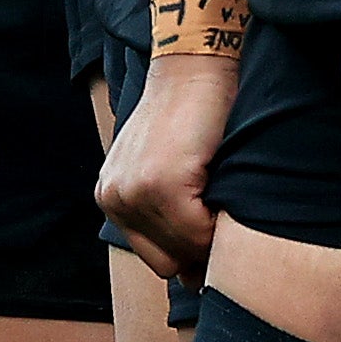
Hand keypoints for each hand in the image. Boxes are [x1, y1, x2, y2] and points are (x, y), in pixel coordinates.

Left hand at [95, 49, 237, 282]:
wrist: (194, 65)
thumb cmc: (190, 114)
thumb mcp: (162, 167)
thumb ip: (167, 213)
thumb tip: (190, 275)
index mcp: (111, 196)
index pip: (155, 256)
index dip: (191, 254)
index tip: (217, 243)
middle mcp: (114, 198)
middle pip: (166, 261)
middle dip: (199, 252)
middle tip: (227, 229)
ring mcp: (134, 193)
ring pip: (184, 250)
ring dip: (212, 239)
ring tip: (229, 212)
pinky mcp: (161, 184)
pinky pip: (199, 233)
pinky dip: (220, 226)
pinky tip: (229, 198)